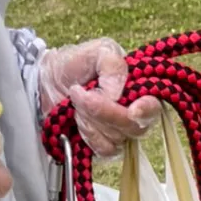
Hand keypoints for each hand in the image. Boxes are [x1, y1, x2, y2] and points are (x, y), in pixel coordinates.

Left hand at [39, 37, 159, 157]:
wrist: (46, 84)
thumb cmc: (74, 65)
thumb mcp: (97, 51)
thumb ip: (112, 65)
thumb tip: (116, 94)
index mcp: (139, 88)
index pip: (154, 106)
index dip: (146, 110)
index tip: (132, 110)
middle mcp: (135, 113)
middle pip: (134, 126)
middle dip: (104, 112)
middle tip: (80, 94)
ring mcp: (121, 133)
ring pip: (116, 138)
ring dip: (90, 120)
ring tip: (76, 102)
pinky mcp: (106, 147)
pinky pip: (104, 149)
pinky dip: (87, 134)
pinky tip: (77, 120)